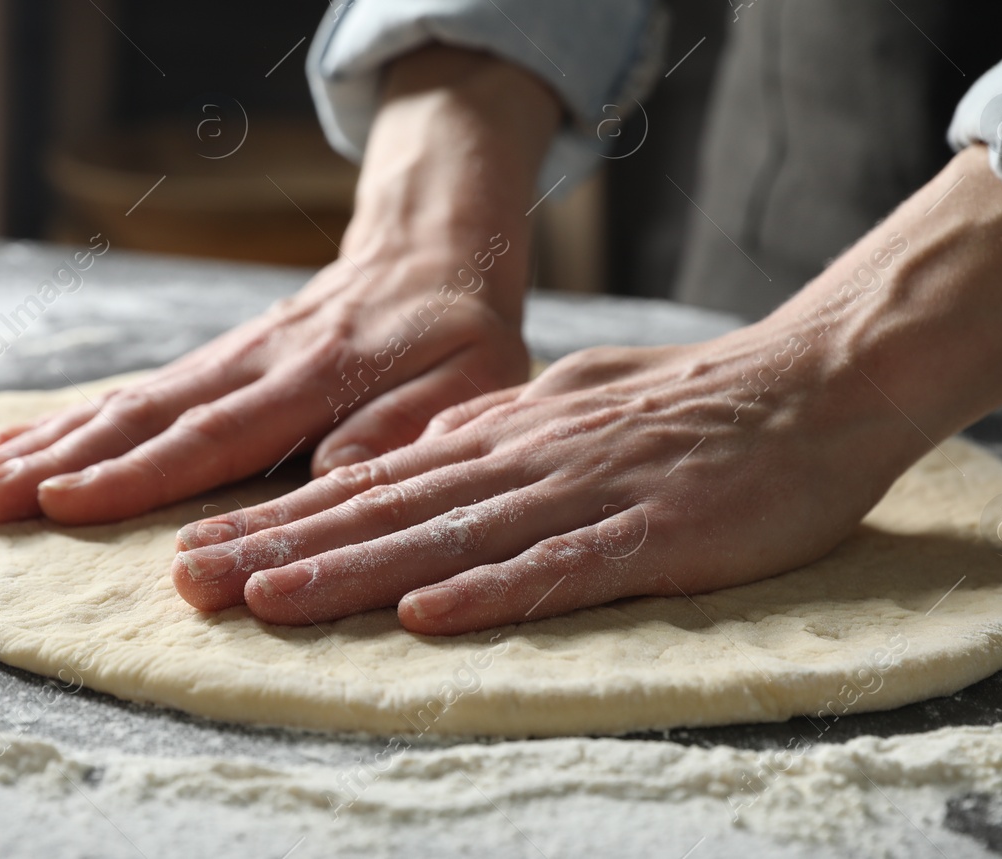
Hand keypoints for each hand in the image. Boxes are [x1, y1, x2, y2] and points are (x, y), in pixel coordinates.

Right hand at [0, 46, 561, 523]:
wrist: (428, 252)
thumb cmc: (458, 335)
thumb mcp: (469, 380)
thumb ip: (407, 423)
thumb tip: (333, 475)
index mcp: (316, 376)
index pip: (217, 432)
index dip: (141, 473)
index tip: (67, 503)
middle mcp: (256, 364)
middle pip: (147, 416)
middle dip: (63, 462)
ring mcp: (228, 360)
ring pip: (129, 401)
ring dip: (51, 442)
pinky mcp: (215, 362)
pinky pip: (138, 391)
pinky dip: (72, 418)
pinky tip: (17, 443)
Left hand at [172, 147, 1001, 632]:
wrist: (812, 385)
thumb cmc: (694, 402)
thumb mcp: (574, 402)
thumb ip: (499, 427)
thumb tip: (425, 449)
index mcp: (504, 434)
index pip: (371, 482)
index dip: (282, 517)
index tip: (202, 546)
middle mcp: (523, 459)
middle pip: (384, 511)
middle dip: (280, 547)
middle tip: (188, 581)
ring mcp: (583, 495)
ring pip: (447, 537)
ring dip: (353, 571)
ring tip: (266, 600)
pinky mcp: (650, 535)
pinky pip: (559, 568)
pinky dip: (490, 592)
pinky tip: (428, 616)